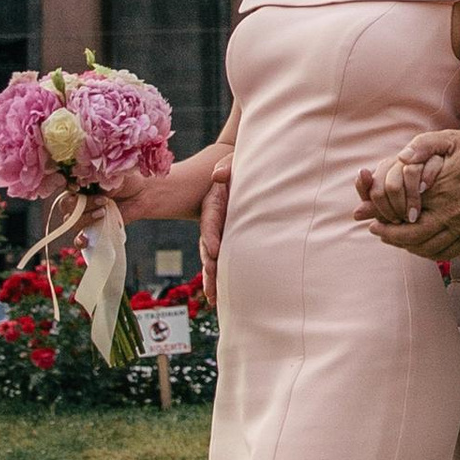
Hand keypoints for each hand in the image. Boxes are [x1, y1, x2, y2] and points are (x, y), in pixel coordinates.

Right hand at [198, 166, 229, 297]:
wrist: (252, 172)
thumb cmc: (242, 166)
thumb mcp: (233, 162)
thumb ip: (227, 166)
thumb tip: (218, 175)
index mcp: (215, 203)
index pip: (210, 220)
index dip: (210, 235)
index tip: (213, 250)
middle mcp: (215, 221)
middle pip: (208, 245)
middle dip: (209, 265)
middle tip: (211, 283)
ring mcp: (224, 232)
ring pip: (214, 258)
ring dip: (213, 278)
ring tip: (213, 298)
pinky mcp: (234, 240)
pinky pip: (227, 260)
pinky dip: (224, 277)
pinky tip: (224, 296)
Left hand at [356, 131, 459, 261]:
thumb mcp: (449, 139)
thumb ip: (422, 145)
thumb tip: (401, 158)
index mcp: (442, 191)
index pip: (405, 213)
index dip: (384, 218)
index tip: (370, 217)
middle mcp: (452, 214)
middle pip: (414, 237)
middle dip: (391, 237)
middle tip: (377, 231)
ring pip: (428, 248)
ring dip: (407, 246)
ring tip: (393, 238)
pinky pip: (446, 252)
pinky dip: (427, 252)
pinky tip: (416, 245)